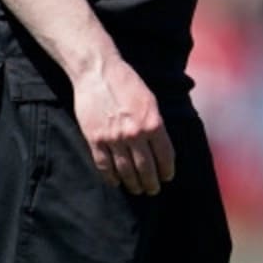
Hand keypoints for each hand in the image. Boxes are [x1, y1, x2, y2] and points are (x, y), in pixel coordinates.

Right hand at [71, 56, 175, 195]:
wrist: (98, 73)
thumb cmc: (128, 82)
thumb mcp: (150, 99)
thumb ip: (155, 123)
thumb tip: (160, 145)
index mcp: (153, 122)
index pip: (164, 154)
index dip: (167, 169)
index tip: (168, 176)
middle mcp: (134, 134)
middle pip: (145, 167)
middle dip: (151, 182)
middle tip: (154, 190)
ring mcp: (113, 139)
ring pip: (126, 171)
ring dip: (133, 184)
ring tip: (138, 190)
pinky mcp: (95, 140)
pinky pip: (104, 166)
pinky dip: (111, 177)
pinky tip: (117, 182)